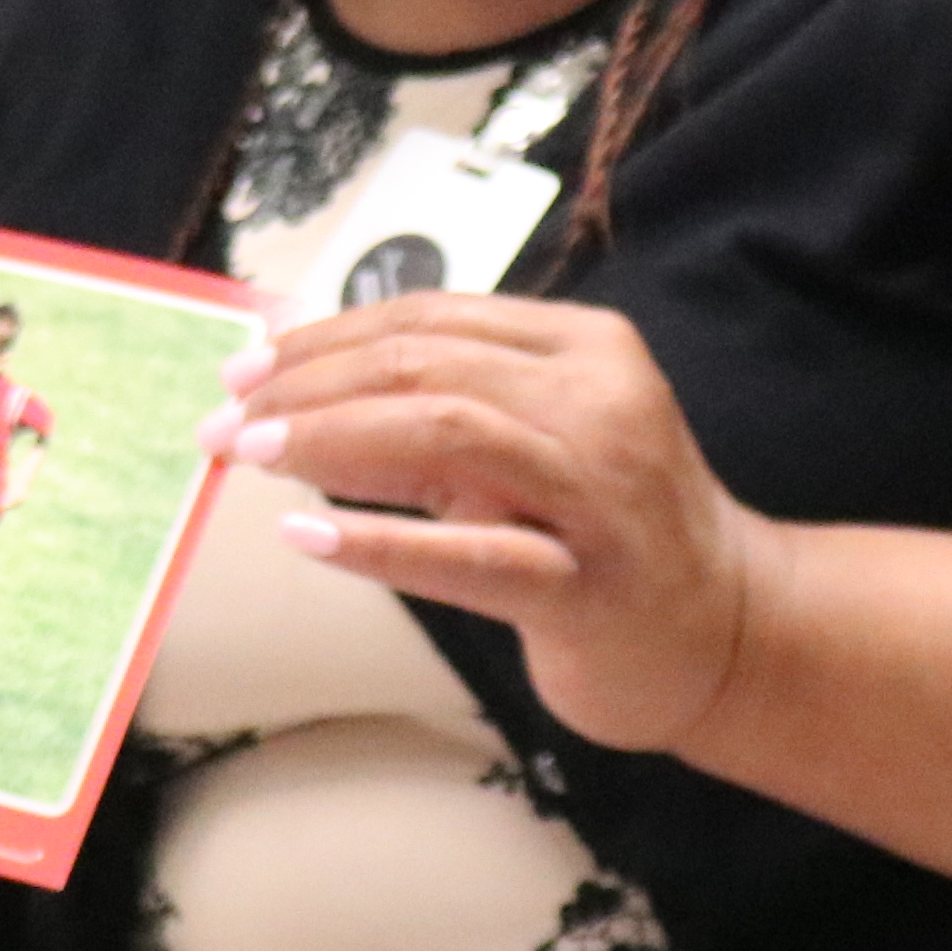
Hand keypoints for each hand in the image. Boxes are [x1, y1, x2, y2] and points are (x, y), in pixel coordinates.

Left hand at [211, 296, 762, 755]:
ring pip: (444, 433)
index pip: (432, 317)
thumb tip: (300, 387)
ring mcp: (599, 496)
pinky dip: (378, 542)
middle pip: (426, 365)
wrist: (727, 633)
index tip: (247, 366)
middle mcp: (599, 405)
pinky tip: (304, 538)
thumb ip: (441, 409)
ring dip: (328, 439)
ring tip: (247, 453)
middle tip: (225, 414)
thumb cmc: (610, 532)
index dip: (326, 336)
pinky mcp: (587, 588)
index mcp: (587, 348)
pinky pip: (470, 554)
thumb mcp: (531, 446)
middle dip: (308, 384)